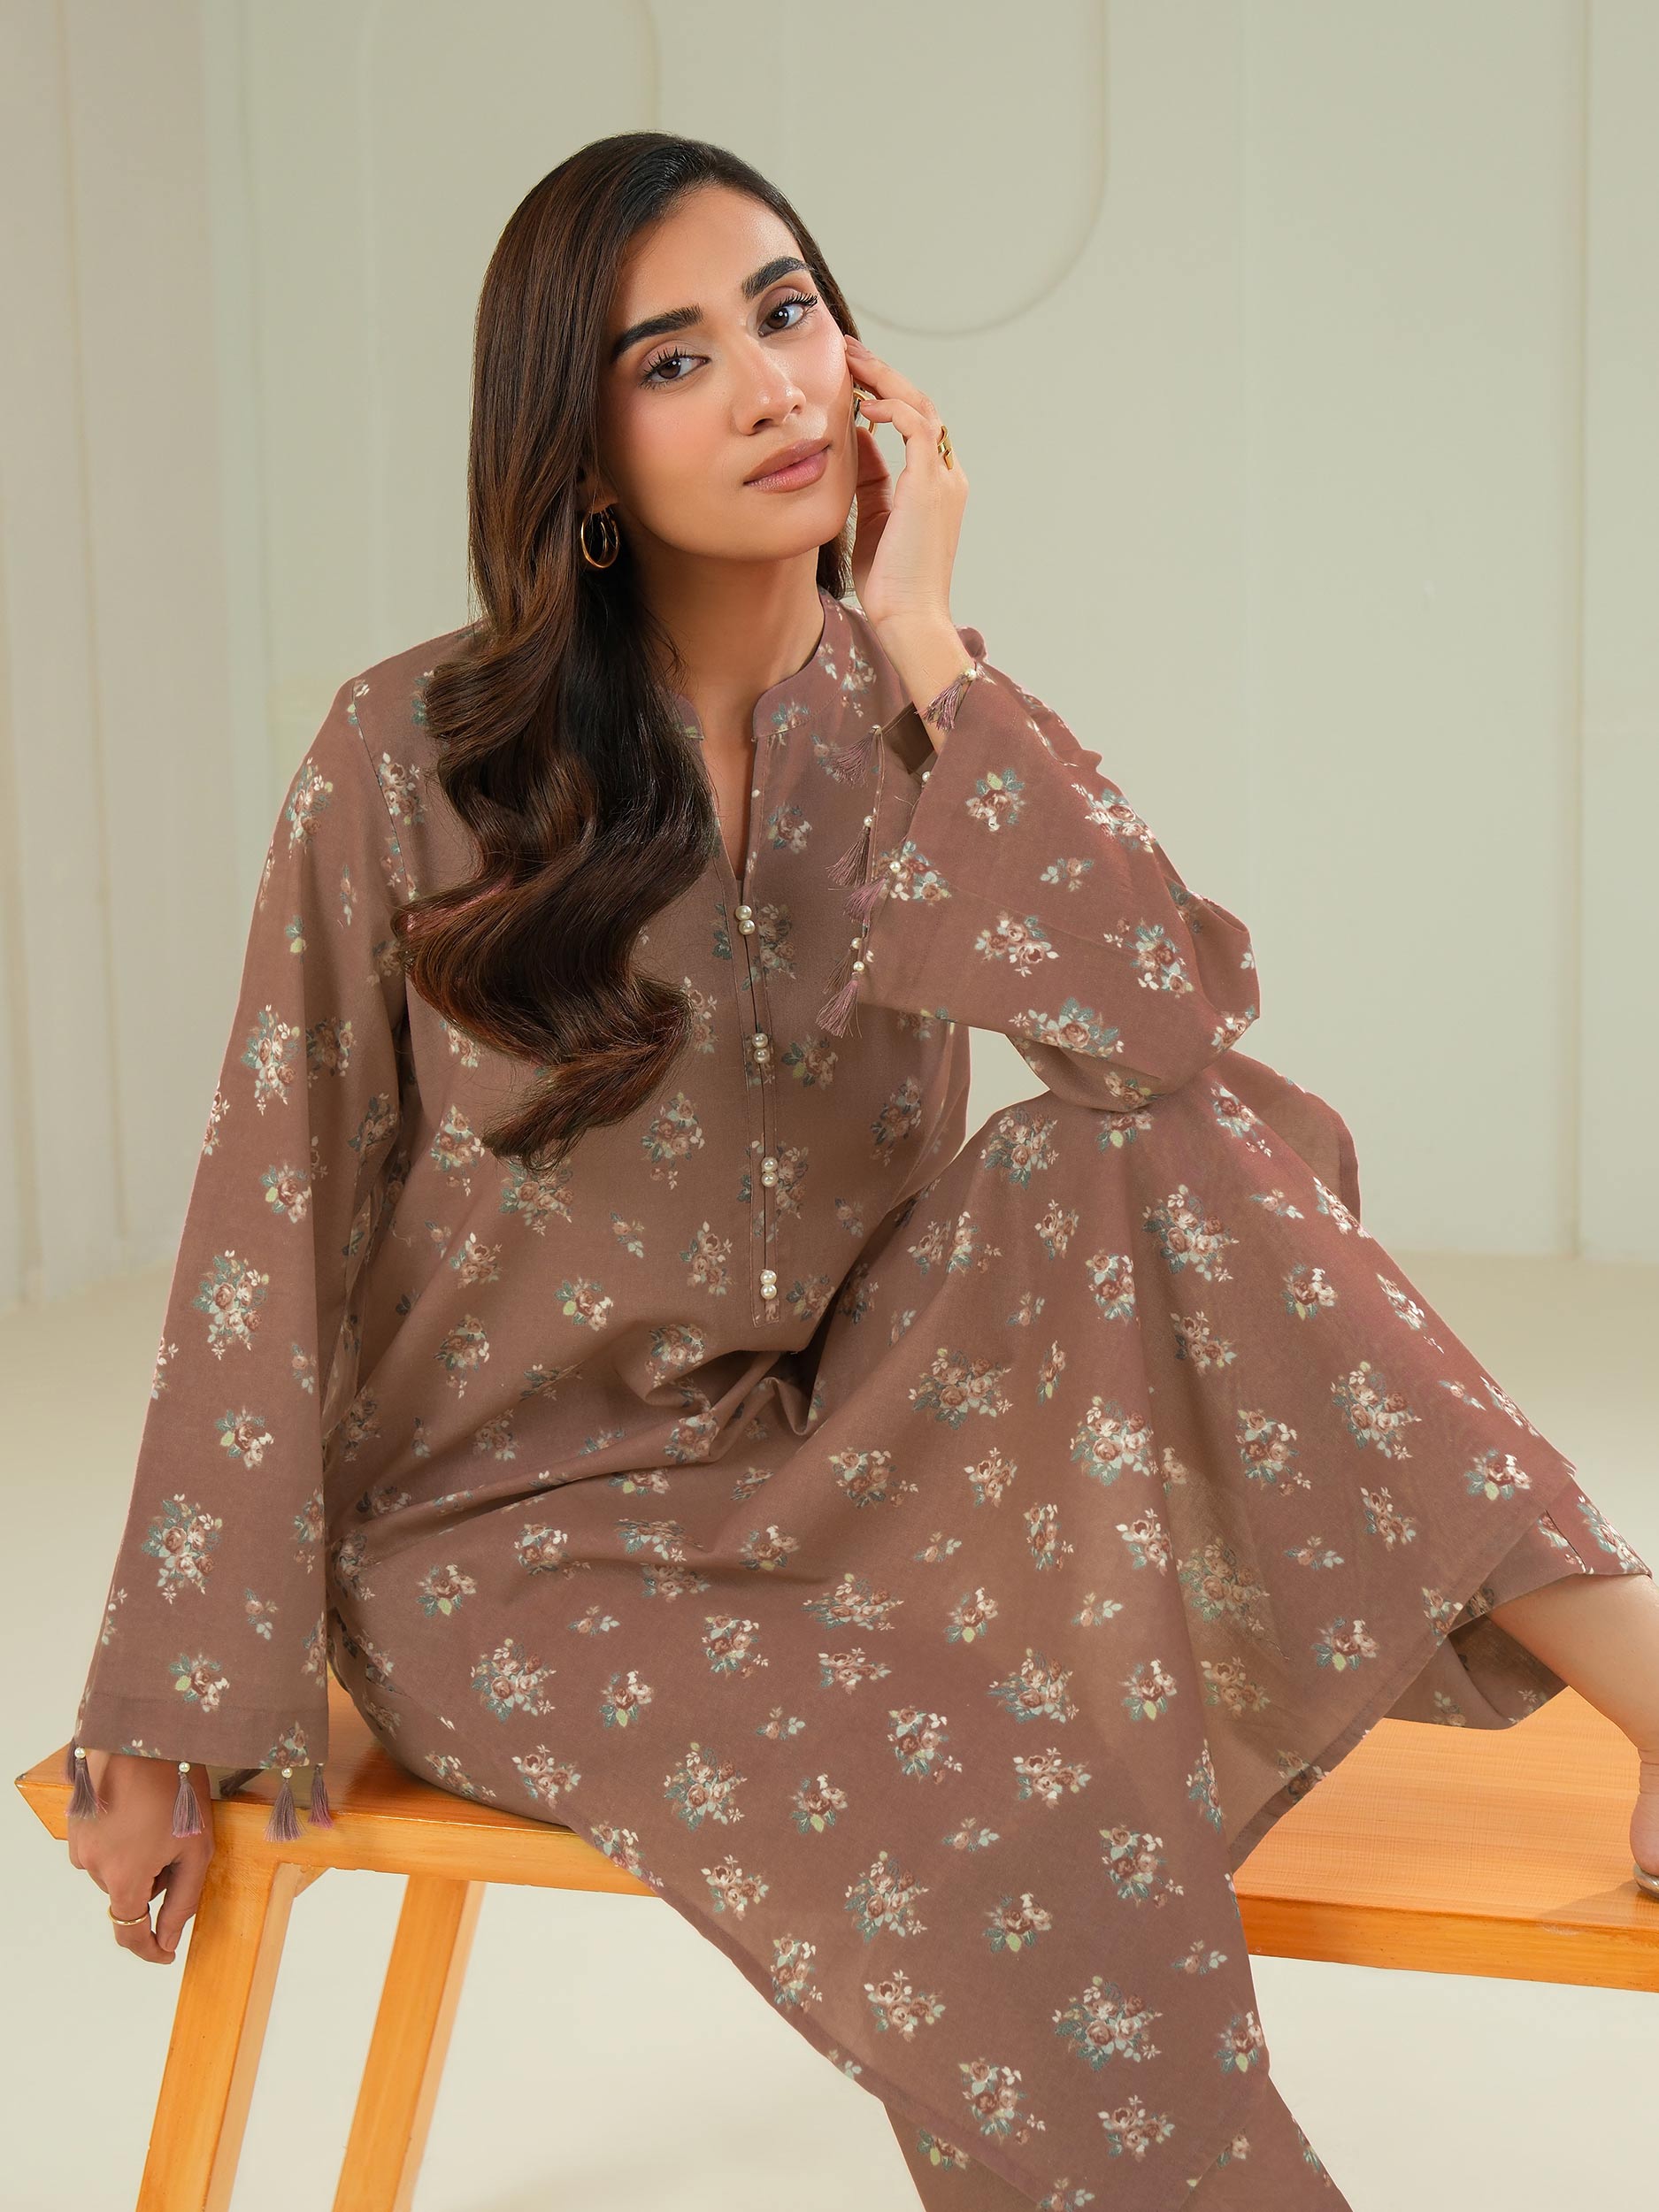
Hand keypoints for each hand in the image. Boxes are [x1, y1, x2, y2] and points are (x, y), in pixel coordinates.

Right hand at [67, 1748, 214, 1964]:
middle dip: (157, 1880)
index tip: (165, 1954)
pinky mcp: (75, 1825)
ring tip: (160, 1817)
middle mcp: (93, 1868)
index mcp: (124, 1879)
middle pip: (130, 1894)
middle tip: (179, 1840)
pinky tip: (140, 1810)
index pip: (130, 1933)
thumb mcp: (196, 1847)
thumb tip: (169, 1940)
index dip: (148, 1949)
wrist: (141, 1735)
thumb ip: (183, 1901)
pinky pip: (103, 1848)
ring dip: (139, 1858)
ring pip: (117, 1870)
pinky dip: (123, 1841)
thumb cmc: (176, 1786)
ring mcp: (80, 1845)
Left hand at [843, 331, 968, 636]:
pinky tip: (864, 403)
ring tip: (850, 360)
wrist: (908, 618)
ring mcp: (942, 478)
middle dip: (882, 373)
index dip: (883, 394)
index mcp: (934, 483)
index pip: (913, 423)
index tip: (851, 376)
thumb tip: (855, 438)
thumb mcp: (873, 518)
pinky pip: (916, 427)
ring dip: (884, 379)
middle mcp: (945, 474)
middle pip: (919, 404)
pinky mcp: (930, 485)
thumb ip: (870, 478)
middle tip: (847, 350)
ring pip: (920, 407)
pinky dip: (891, 408)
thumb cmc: (890, 582)